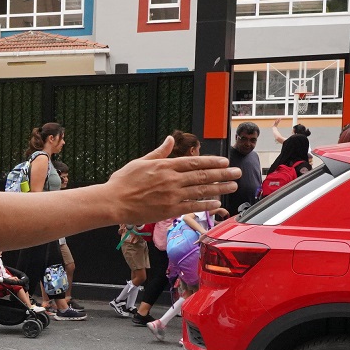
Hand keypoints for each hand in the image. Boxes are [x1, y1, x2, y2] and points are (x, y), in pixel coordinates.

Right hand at [98, 138, 242, 224]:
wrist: (113, 202)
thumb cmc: (123, 182)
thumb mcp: (140, 162)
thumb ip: (159, 152)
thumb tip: (170, 139)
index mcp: (165, 166)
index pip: (194, 162)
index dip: (211, 162)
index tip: (224, 161)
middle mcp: (172, 180)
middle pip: (202, 176)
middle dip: (222, 174)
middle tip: (236, 173)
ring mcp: (172, 196)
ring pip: (201, 191)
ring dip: (219, 188)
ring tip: (232, 186)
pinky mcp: (169, 210)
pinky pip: (192, 207)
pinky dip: (205, 204)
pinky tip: (216, 203)